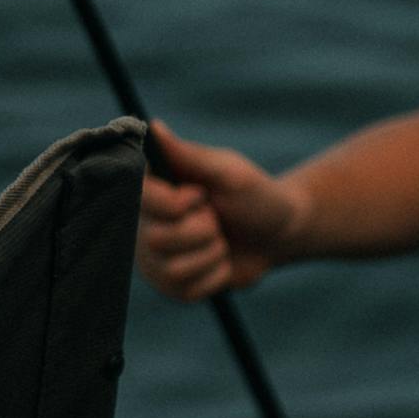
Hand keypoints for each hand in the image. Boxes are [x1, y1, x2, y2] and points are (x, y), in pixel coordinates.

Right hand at [137, 126, 304, 301]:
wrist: (279, 234)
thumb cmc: (255, 196)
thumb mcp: (228, 172)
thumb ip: (188, 155)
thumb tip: (153, 127)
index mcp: (154, 188)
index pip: (139, 198)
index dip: (174, 203)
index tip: (200, 194)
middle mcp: (146, 222)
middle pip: (157, 239)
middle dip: (202, 230)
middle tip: (216, 218)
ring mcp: (156, 257)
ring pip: (173, 269)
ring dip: (211, 254)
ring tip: (220, 240)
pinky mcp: (172, 285)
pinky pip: (187, 290)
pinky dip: (215, 276)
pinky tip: (221, 261)